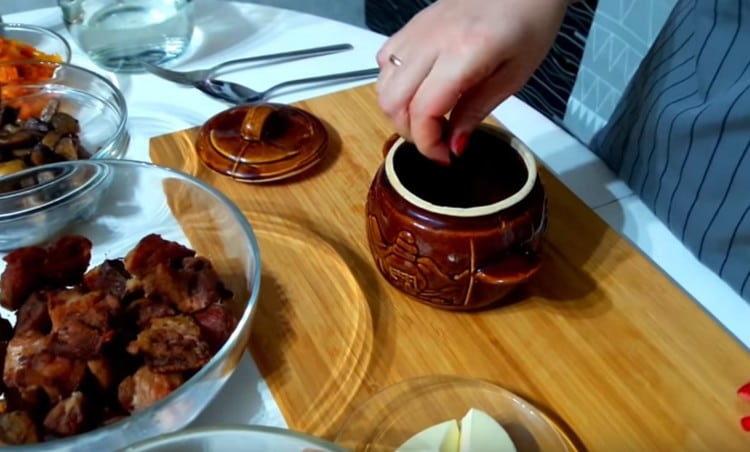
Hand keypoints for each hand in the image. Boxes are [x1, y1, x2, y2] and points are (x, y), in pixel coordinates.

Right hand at [376, 0, 567, 162]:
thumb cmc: (530, 22)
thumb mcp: (514, 76)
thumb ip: (478, 110)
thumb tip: (453, 145)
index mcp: (464, 52)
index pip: (423, 110)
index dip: (428, 143)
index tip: (445, 156)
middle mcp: (432, 40)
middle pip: (393, 101)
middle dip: (411, 133)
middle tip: (437, 140)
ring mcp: (417, 30)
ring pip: (383, 84)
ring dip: (399, 111)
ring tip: (429, 118)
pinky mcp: (412, 25)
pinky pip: (385, 62)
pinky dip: (394, 85)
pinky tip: (418, 90)